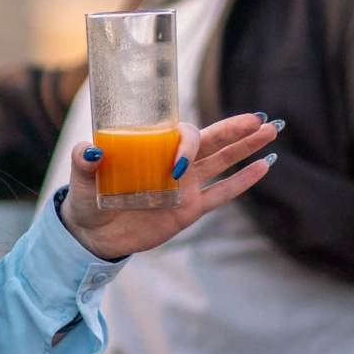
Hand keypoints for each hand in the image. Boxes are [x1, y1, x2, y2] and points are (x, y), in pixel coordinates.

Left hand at [59, 114, 278, 259]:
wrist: (93, 234)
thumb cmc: (88, 199)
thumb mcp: (81, 179)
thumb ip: (84, 161)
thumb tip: (91, 151)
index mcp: (152, 148)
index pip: (181, 136)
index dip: (185, 146)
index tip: (177, 167)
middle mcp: (173, 163)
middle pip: (210, 140)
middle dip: (235, 129)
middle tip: (260, 118)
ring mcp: (185, 186)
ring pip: (222, 162)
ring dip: (246, 148)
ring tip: (272, 131)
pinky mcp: (190, 209)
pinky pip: (222, 193)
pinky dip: (243, 181)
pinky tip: (264, 166)